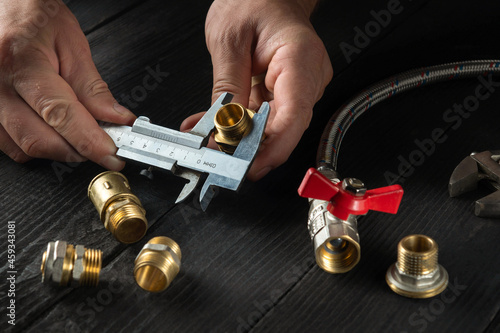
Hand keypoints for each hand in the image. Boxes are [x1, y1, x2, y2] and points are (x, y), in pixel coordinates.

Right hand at [0, 0, 135, 168]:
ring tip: (78, 130)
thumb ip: (93, 87)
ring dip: (58, 149)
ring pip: (23, 147)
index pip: (60, 115)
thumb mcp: (72, 44)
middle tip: (103, 144)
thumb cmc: (32, 16)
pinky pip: (9, 144)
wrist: (4, 5)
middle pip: (39, 139)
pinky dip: (37, 143)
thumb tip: (117, 119)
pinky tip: (53, 129)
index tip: (112, 154)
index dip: (90, 141)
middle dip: (77, 150)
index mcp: (22, 63)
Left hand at [181, 0, 332, 179]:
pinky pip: (267, 117)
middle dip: (251, 148)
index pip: (293, 117)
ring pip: (274, 127)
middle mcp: (307, 77)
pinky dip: (243, 125)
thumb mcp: (229, 41)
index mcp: (300, 59)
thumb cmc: (254, 0)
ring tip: (212, 139)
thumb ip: (228, 87)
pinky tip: (220, 126)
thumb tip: (225, 129)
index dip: (271, 149)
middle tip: (219, 157)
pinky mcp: (288, 91)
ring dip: (243, 138)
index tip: (248, 165)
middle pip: (285, 128)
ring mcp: (300, 86)